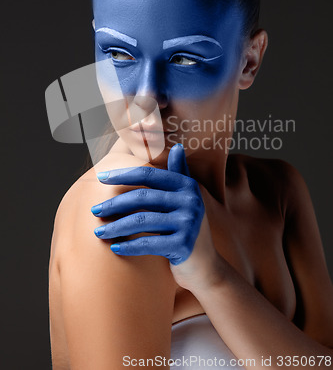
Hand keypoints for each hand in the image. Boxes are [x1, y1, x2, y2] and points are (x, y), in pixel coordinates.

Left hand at [91, 144, 204, 265]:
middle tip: (94, 210)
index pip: (149, 176)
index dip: (124, 175)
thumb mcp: (187, 199)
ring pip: (142, 221)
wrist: (206, 267)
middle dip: (114, 203)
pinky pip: (148, 244)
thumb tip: (176, 146)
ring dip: (115, 226)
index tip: (101, 178)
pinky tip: (114, 248)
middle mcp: (190, 201)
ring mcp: (188, 224)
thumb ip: (179, 173)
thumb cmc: (188, 228)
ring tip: (98, 232)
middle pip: (142, 197)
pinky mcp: (184, 245)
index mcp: (187, 186)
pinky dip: (129, 246)